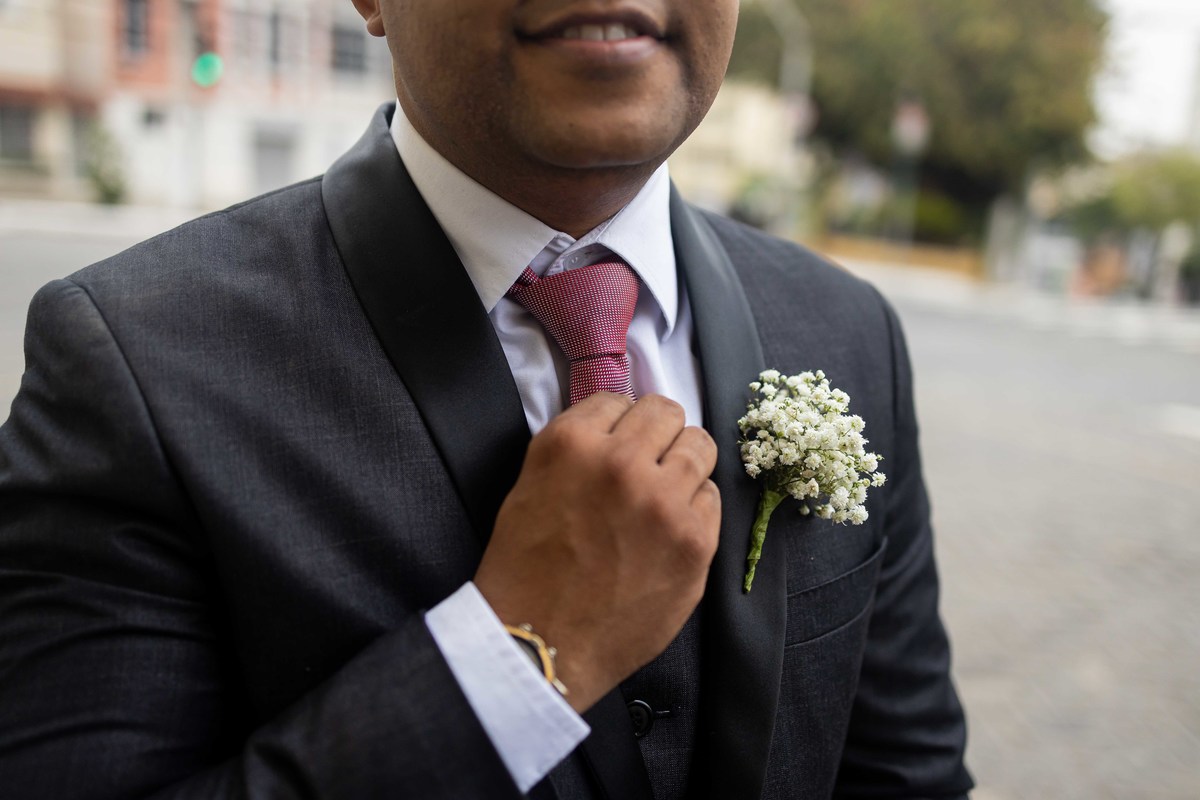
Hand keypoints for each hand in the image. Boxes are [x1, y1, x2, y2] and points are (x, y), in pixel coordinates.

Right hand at [475, 393, 720, 712]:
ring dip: (682, 465)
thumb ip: (577, 447)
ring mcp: (664, 502)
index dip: (618, 424)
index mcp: (572, 443)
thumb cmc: (526, 570)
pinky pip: (713, 497)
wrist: (542, 645)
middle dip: (656, 434)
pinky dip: (694, 509)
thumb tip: (620, 425)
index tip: (616, 445)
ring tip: (661, 494)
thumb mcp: (529, 485)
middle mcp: (621, 463)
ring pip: (700, 447)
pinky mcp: (695, 541)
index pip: (619, 399)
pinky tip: (667, 532)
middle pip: (667, 412)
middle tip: (645, 464)